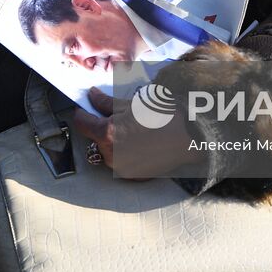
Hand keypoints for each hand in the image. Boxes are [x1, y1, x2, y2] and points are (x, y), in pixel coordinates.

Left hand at [72, 87, 196, 178]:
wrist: (189, 138)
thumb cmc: (162, 117)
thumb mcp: (131, 104)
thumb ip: (106, 102)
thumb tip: (91, 96)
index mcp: (108, 134)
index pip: (82, 123)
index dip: (83, 112)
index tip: (86, 106)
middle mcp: (111, 155)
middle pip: (94, 137)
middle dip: (100, 126)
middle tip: (115, 115)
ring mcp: (121, 168)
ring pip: (106, 150)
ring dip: (112, 139)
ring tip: (131, 128)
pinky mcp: (131, 175)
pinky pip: (119, 161)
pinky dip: (124, 151)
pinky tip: (138, 141)